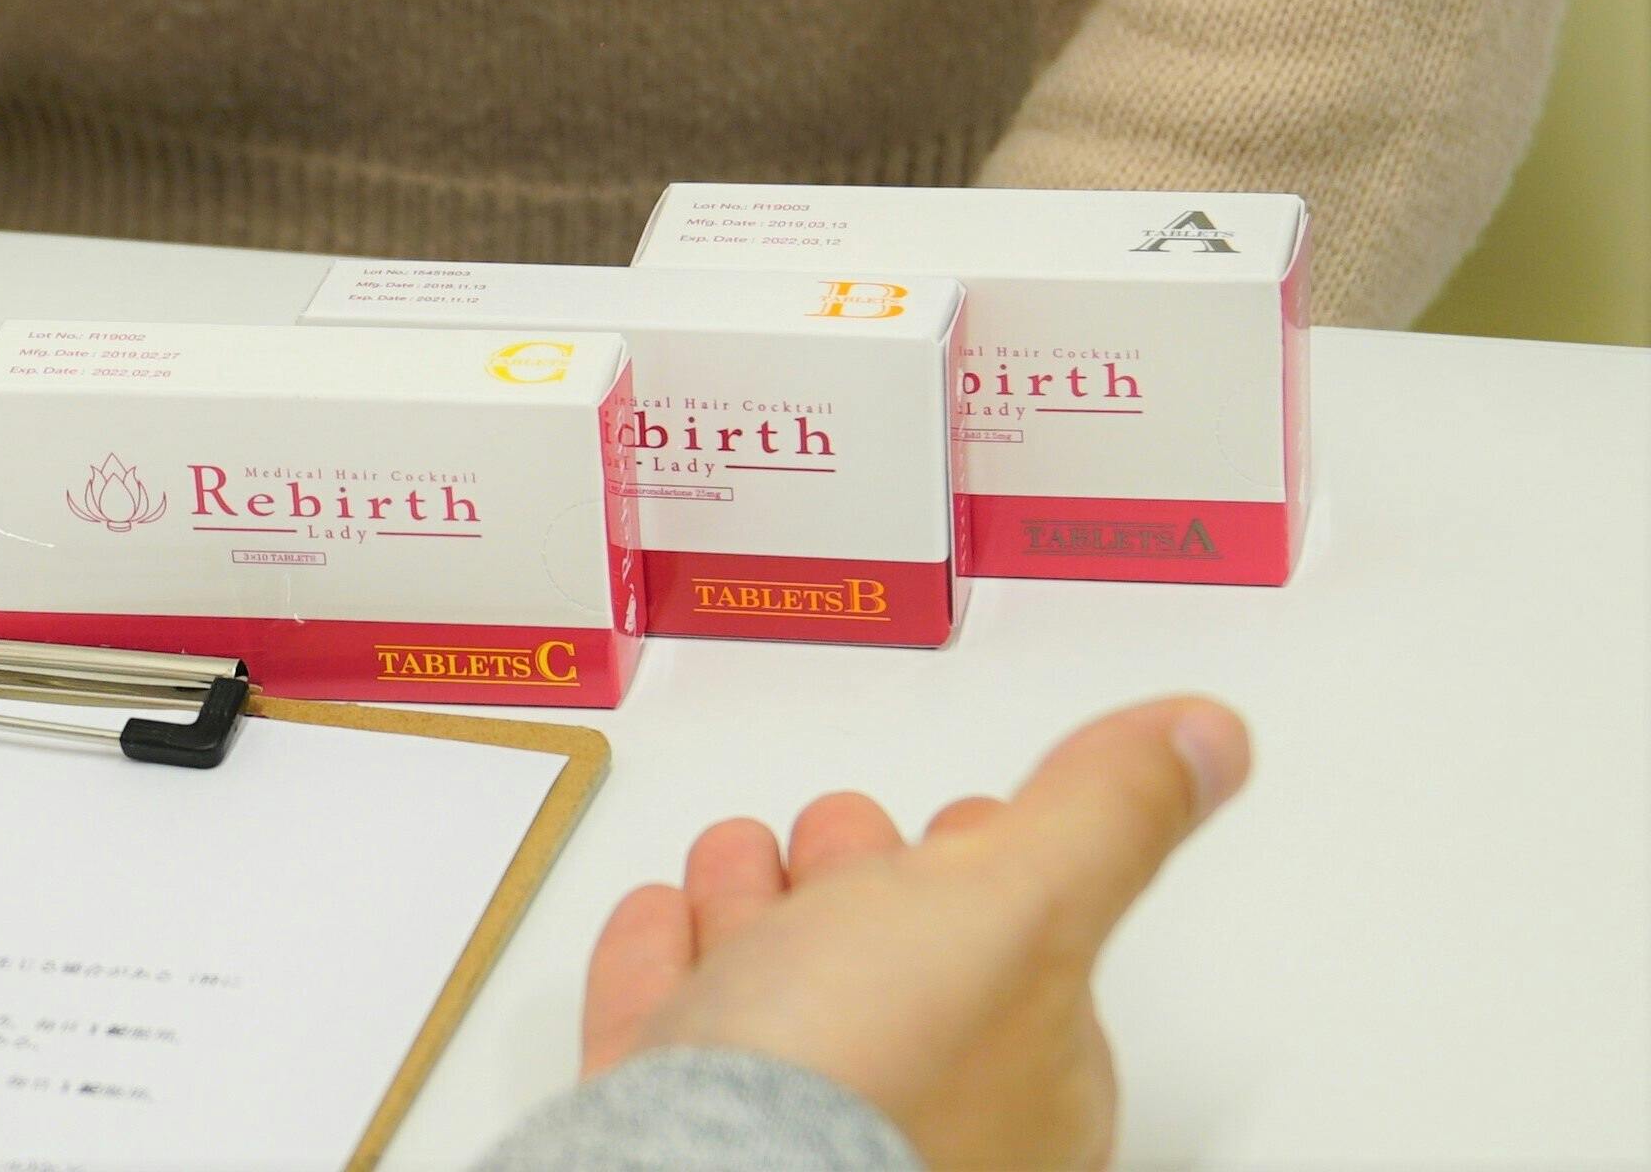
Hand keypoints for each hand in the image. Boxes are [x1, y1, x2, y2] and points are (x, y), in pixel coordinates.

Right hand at [581, 697, 1250, 1169]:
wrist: (693, 1170)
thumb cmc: (863, 1078)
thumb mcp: (1016, 902)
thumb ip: (1101, 818)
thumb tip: (1209, 739)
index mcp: (1027, 1085)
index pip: (1023, 964)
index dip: (993, 876)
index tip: (977, 824)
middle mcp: (914, 1120)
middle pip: (890, 976)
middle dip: (859, 880)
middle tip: (843, 828)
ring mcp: (781, 1126)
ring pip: (772, 995)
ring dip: (752, 906)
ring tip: (739, 855)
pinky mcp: (663, 1122)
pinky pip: (664, 1028)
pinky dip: (662, 962)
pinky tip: (659, 923)